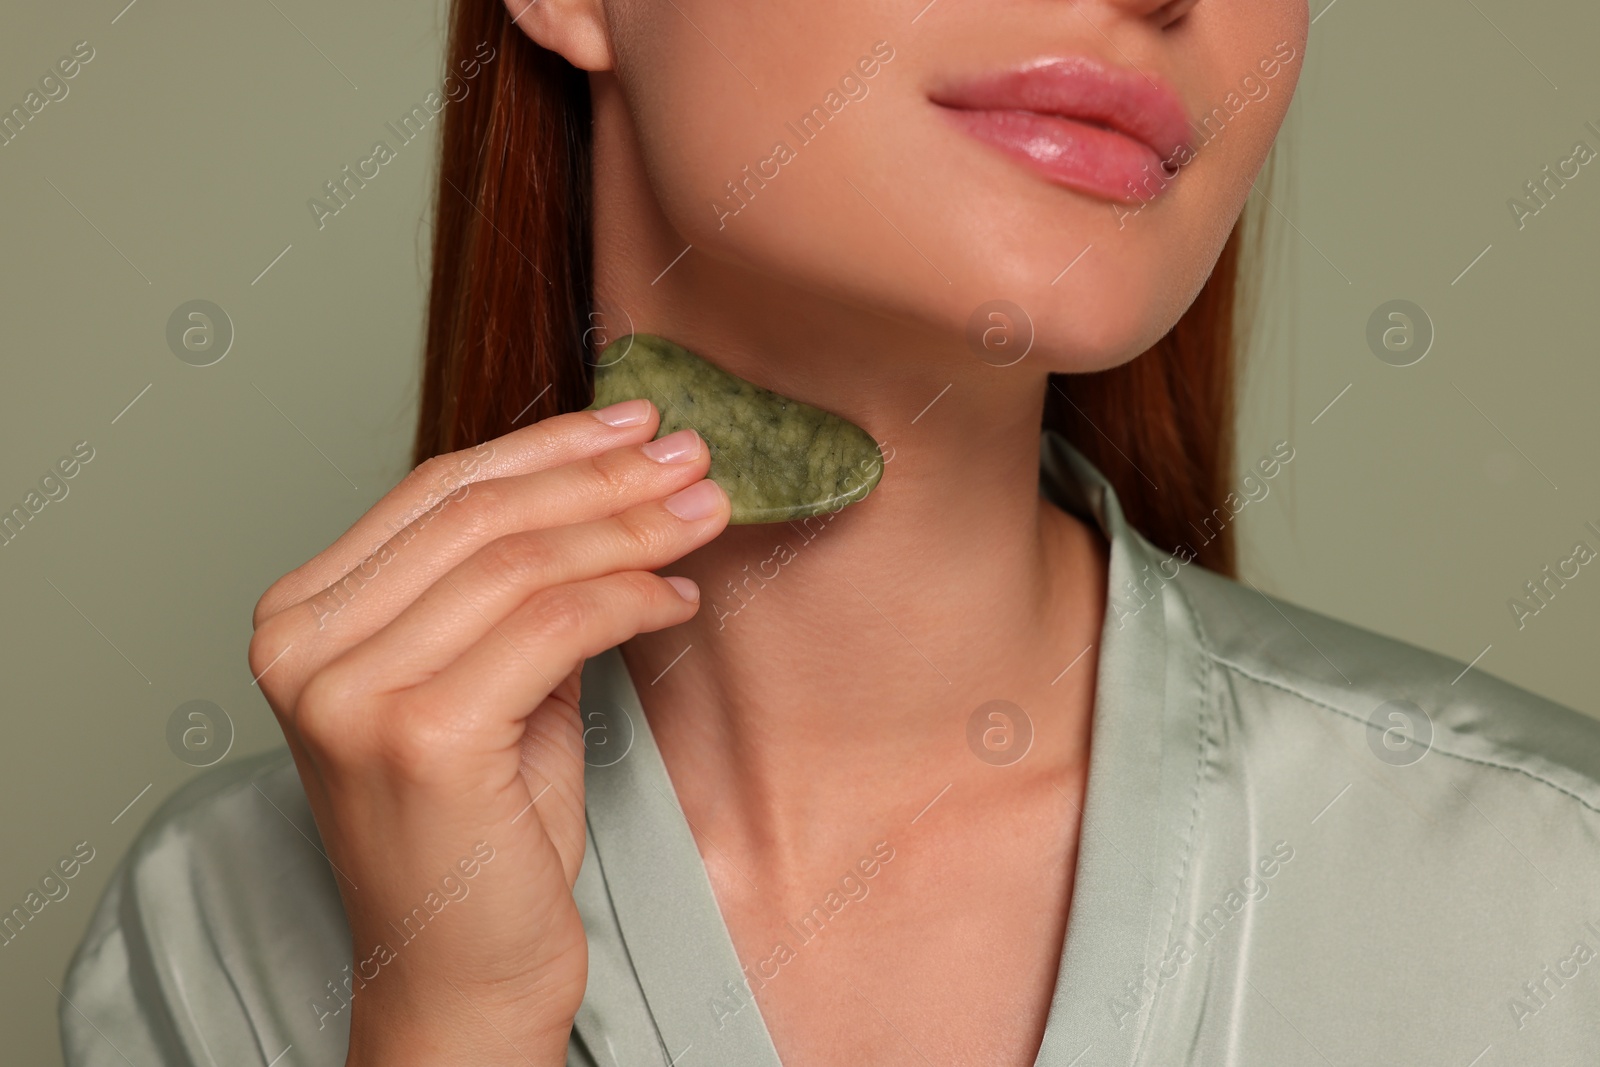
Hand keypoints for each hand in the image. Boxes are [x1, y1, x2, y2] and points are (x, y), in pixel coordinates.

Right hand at [247, 400, 727, 1065]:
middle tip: (690, 456)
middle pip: (481, 514)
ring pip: (522, 561)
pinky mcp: (419, 735)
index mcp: (301, 618)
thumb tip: (612, 483)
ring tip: (705, 515)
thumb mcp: (484, 678)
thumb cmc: (479, 833)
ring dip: (632, 528)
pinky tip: (678, 600)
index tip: (634, 424)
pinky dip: (631, 597)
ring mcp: (350, 692)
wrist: (463, 974)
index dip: (549, 447)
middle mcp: (303, 646)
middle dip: (604, 476)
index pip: (438, 491)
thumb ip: (512, 586)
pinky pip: (555, 624)